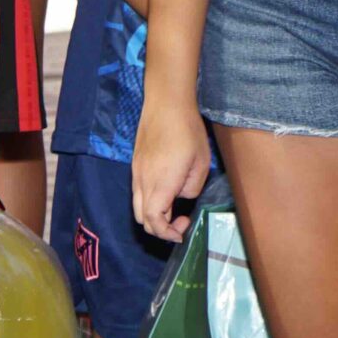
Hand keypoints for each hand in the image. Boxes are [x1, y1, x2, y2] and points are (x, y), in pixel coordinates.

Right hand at [132, 92, 210, 243]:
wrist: (166, 104)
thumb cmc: (187, 131)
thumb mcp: (201, 163)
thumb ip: (192, 187)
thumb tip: (182, 194)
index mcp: (160, 182)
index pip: (154, 220)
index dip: (166, 233)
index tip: (183, 231)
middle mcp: (143, 180)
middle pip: (142, 218)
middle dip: (160, 228)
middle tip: (180, 222)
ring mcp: (136, 172)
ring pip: (137, 206)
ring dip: (154, 215)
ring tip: (174, 208)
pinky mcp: (136, 164)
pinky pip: (138, 192)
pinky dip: (150, 202)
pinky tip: (166, 191)